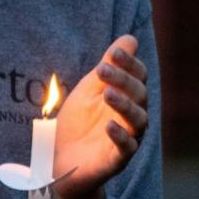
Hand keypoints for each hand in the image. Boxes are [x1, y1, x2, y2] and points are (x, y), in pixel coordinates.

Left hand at [53, 35, 148, 198]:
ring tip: (107, 94)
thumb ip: (109, 66)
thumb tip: (130, 38)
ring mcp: (128, 138)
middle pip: (139, 94)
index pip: (138, 76)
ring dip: (124, 105)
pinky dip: (120, 136)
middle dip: (122, 79)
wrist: (59, 160)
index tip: (115, 52)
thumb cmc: (78, 122)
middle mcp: (133, 116)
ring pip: (138, 120)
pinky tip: (109, 125)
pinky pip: (127, 148)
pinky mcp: (117, 160)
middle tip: (102, 69)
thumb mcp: (89, 90)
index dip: (129, 63)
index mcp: (128, 97)